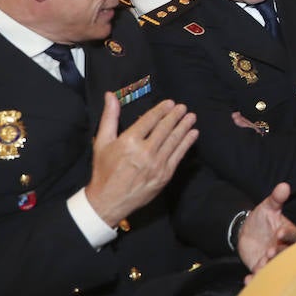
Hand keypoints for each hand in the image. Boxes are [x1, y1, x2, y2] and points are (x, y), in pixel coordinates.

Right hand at [86, 95, 197, 226]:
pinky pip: (178, 156)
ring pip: (174, 141)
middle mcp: (144, 152)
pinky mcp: (164, 175)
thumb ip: (109, 117)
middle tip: (183, 107)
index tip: (170, 103)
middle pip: (164, 129)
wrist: (108, 200)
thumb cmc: (104, 170)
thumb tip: (110, 95)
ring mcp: (156, 164)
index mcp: (129, 141)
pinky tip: (192, 134)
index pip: (150, 120)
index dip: (161, 110)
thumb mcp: (102, 142)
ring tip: (191, 117)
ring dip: (184, 127)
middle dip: (175, 116)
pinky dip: (187, 144)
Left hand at [237, 182, 295, 276]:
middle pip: (285, 253)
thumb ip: (276, 198)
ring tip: (259, 267)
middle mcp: (283, 248)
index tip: (279, 234)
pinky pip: (260, 276)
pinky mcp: (262, 268)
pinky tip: (248, 280)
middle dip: (278, 254)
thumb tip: (284, 185)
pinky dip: (255, 280)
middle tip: (269, 252)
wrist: (246, 232)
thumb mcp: (267, 207)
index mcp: (288, 233)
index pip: (293, 235)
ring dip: (268, 268)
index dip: (287, 235)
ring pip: (274, 267)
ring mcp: (273, 260)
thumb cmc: (261, 219)